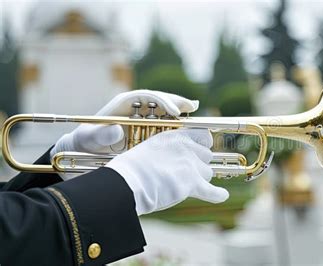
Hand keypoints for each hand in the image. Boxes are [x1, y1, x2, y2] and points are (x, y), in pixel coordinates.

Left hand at [51, 90, 198, 179]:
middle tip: (192, 107)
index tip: (176, 112)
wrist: (83, 151)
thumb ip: (100, 135)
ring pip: (165, 110)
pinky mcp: (145, 128)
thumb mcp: (89, 139)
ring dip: (180, 111)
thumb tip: (117, 130)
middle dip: (177, 102)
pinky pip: (163, 123)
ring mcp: (141, 117)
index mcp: (124, 103)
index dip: (163, 101)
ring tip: (194, 115)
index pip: (148, 97)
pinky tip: (188, 128)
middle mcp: (135, 107)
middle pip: (161, 99)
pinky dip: (176, 124)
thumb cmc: (85, 142)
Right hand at [106, 129, 228, 214]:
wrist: (128, 183)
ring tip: (183, 186)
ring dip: (200, 180)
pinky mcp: (192, 184)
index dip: (203, 146)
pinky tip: (221, 195)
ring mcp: (190, 165)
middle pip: (206, 156)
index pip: (203, 136)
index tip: (201, 153)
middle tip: (185, 174)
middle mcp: (186, 147)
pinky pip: (211, 190)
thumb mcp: (152, 148)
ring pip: (207, 173)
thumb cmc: (133, 169)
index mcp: (176, 136)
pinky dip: (217, 194)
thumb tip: (179, 159)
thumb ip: (169, 150)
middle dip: (199, 165)